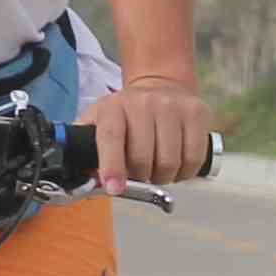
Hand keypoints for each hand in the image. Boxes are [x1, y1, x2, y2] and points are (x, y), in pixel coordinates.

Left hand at [85, 74, 215, 190]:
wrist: (161, 86)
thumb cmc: (126, 115)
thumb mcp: (98, 123)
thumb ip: (84, 149)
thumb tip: (79, 179)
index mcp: (113, 107)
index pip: (111, 138)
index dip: (112, 167)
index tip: (114, 188)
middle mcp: (143, 103)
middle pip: (143, 159)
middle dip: (140, 178)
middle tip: (140, 174)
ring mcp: (172, 106)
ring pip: (170, 163)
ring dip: (163, 177)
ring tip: (158, 168)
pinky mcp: (196, 113)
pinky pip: (193, 158)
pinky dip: (185, 172)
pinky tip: (178, 164)